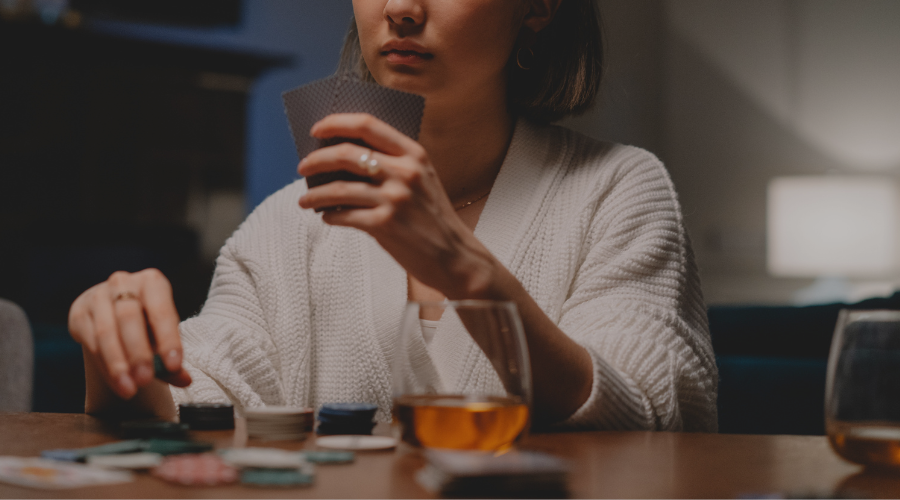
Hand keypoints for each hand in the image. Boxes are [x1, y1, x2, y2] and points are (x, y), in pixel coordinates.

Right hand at [68, 269, 190, 399]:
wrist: (114, 312)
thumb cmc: (146, 323)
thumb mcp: (163, 335)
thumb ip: (172, 359)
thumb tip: (185, 380)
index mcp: (152, 282)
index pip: (162, 311)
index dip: (168, 339)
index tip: (174, 365)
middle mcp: (123, 283)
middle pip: (129, 318)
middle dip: (138, 352)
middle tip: (145, 380)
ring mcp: (97, 296)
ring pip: (106, 333)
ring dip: (117, 365)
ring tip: (130, 389)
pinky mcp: (80, 312)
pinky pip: (91, 343)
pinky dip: (105, 367)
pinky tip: (117, 383)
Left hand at [298, 113, 494, 297]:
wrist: (455, 256)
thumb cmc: (434, 218)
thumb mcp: (422, 180)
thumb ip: (392, 164)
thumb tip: (343, 159)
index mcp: (414, 154)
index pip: (367, 125)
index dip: (337, 123)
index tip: (318, 129)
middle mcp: (405, 172)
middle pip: (347, 154)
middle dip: (317, 159)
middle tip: (303, 167)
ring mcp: (395, 199)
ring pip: (339, 188)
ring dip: (315, 193)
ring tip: (304, 199)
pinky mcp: (385, 225)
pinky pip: (344, 215)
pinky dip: (330, 215)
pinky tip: (327, 217)